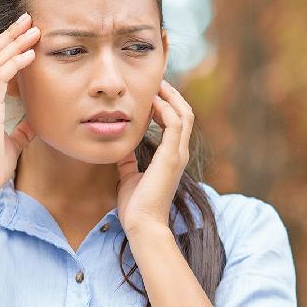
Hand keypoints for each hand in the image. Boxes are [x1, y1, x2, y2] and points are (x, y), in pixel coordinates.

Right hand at [0, 13, 40, 196]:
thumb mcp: (15, 141)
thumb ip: (22, 128)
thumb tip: (35, 121)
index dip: (6, 46)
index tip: (24, 32)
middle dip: (11, 34)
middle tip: (28, 18)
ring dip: (15, 42)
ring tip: (33, 28)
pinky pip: (0, 76)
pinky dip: (16, 62)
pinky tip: (31, 54)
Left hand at [115, 79, 194, 235]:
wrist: (142, 225)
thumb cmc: (136, 206)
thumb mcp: (129, 176)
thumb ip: (129, 161)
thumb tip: (122, 148)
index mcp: (172, 157)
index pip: (177, 122)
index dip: (167, 104)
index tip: (151, 92)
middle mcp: (179, 153)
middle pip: (185, 113)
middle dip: (172, 95)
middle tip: (156, 81)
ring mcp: (178, 155)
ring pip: (184, 114)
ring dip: (170, 96)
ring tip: (156, 85)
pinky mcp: (171, 157)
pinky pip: (175, 124)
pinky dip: (165, 109)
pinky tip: (151, 102)